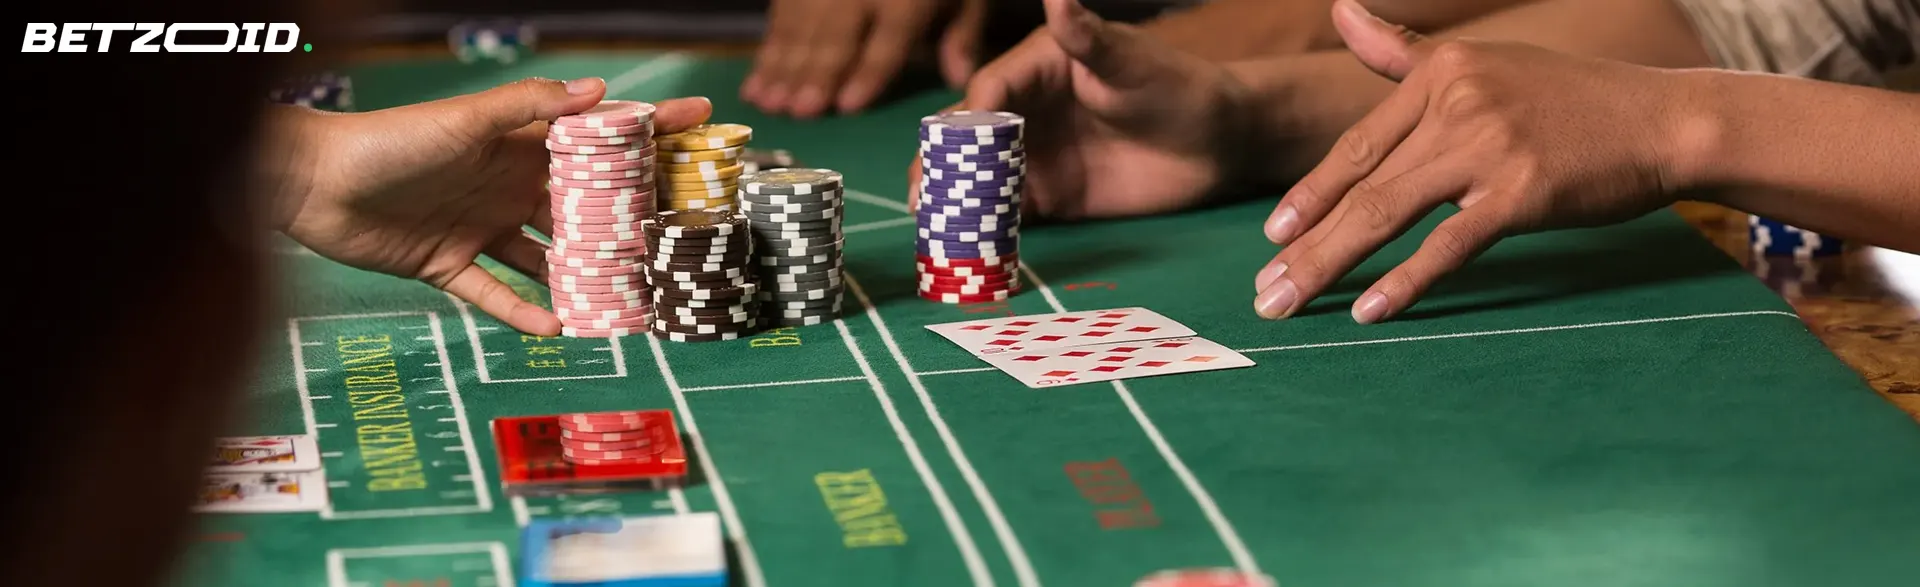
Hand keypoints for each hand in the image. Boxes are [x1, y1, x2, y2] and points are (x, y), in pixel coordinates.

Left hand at [277, 77, 713, 334]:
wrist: (308, 183)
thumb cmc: (386, 141)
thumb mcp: (464, 121)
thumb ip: (529, 107)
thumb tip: (596, 91)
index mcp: (517, 145)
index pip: (595, 137)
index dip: (646, 130)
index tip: (700, 124)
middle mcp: (506, 186)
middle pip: (582, 205)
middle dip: (630, 219)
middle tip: (681, 237)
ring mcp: (479, 227)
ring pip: (546, 257)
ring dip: (582, 278)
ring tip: (628, 300)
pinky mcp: (447, 266)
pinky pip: (495, 295)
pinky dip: (523, 313)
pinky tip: (557, 331)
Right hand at [743, 0, 986, 117]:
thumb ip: (960, 33)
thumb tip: (961, 79)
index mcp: (904, 0)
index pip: (886, 41)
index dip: (867, 73)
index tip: (848, 104)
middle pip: (836, 37)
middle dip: (816, 75)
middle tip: (799, 111)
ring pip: (799, 30)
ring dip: (782, 69)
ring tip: (770, 104)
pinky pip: (779, 20)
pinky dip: (765, 53)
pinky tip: (754, 84)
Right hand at [909, 0, 1261, 220]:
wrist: (1219, 144)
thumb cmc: (1178, 87)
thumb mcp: (1131, 62)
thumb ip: (1087, 37)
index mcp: (1037, 67)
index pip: (990, 90)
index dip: (969, 118)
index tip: (955, 145)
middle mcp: (1026, 111)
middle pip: (969, 136)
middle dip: (942, 164)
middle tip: (919, 195)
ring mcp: (1036, 156)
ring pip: (979, 178)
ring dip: (954, 201)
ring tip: (933, 227)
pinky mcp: (1053, 196)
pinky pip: (1009, 213)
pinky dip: (986, 229)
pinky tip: (967, 248)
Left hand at [1253, 0, 1688, 322]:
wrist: (1664, 122)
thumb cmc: (1571, 100)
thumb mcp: (1484, 63)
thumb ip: (1403, 54)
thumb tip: (1340, 13)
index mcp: (1441, 72)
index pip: (1358, 144)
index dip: (1311, 193)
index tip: (1273, 234)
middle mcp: (1456, 103)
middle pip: (1360, 184)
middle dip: (1305, 243)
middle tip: (1265, 292)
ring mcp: (1488, 146)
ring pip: (1386, 213)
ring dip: (1330, 264)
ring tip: (1291, 303)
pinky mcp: (1521, 192)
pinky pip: (1446, 244)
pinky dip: (1404, 280)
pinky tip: (1369, 309)